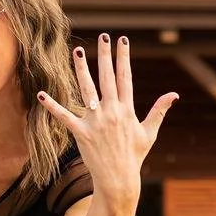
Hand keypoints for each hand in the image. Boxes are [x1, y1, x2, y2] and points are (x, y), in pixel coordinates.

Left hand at [37, 34, 177, 200]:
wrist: (119, 179)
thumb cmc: (134, 156)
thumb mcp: (149, 132)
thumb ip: (159, 111)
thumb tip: (174, 94)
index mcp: (127, 109)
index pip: (125, 77)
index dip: (123, 57)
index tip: (122, 41)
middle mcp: (112, 112)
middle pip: (107, 77)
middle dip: (105, 55)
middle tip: (103, 36)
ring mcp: (96, 122)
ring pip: (87, 90)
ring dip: (81, 70)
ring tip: (77, 52)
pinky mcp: (81, 133)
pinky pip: (64, 117)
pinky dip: (53, 106)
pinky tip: (42, 95)